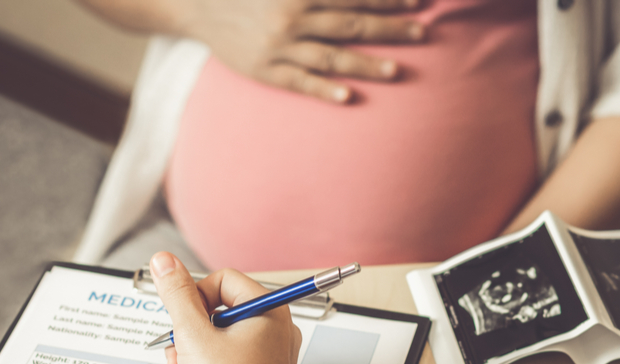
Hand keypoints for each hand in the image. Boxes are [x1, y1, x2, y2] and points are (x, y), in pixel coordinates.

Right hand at [150, 251, 302, 363]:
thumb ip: (176, 295)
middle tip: (182, 352)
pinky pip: (227, 361)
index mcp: (268, 309)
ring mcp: (269, 354)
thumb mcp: (194, 337)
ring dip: (193, 356)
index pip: (222, 280)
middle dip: (189, 334)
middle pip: (217, 311)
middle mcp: (274, 328)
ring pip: (218, 339)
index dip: (195, 298)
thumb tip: (164, 262)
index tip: (184, 321)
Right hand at [177, 0, 424, 102]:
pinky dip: (323, 90)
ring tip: (397, 70)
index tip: (418, 2)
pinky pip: (298, 82)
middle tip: (423, 34)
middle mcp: (292, 18)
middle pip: (350, 26)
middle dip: (389, 30)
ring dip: (365, 64)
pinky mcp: (265, 70)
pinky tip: (348, 98)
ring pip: (330, 56)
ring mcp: (279, 47)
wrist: (196, 5)